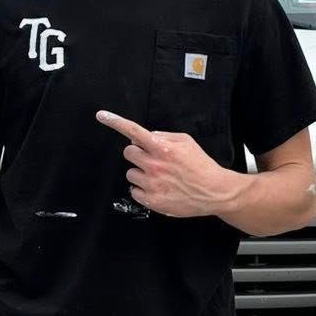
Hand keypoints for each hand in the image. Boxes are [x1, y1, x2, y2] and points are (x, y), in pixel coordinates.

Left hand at [96, 109, 240, 218]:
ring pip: (130, 173)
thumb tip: (145, 137)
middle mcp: (154, 165)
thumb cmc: (201, 166)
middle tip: (152, 159)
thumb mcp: (186, 142)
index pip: (133, 131)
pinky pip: (133, 191)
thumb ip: (163, 136)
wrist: (214, 191)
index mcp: (162, 148)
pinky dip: (143, 189)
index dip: (115, 121)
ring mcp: (151, 184)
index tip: (101, 115)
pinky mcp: (151, 200)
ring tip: (159, 176)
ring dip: (140, 173)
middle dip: (138, 153)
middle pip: (128, 152)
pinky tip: (158, 188)